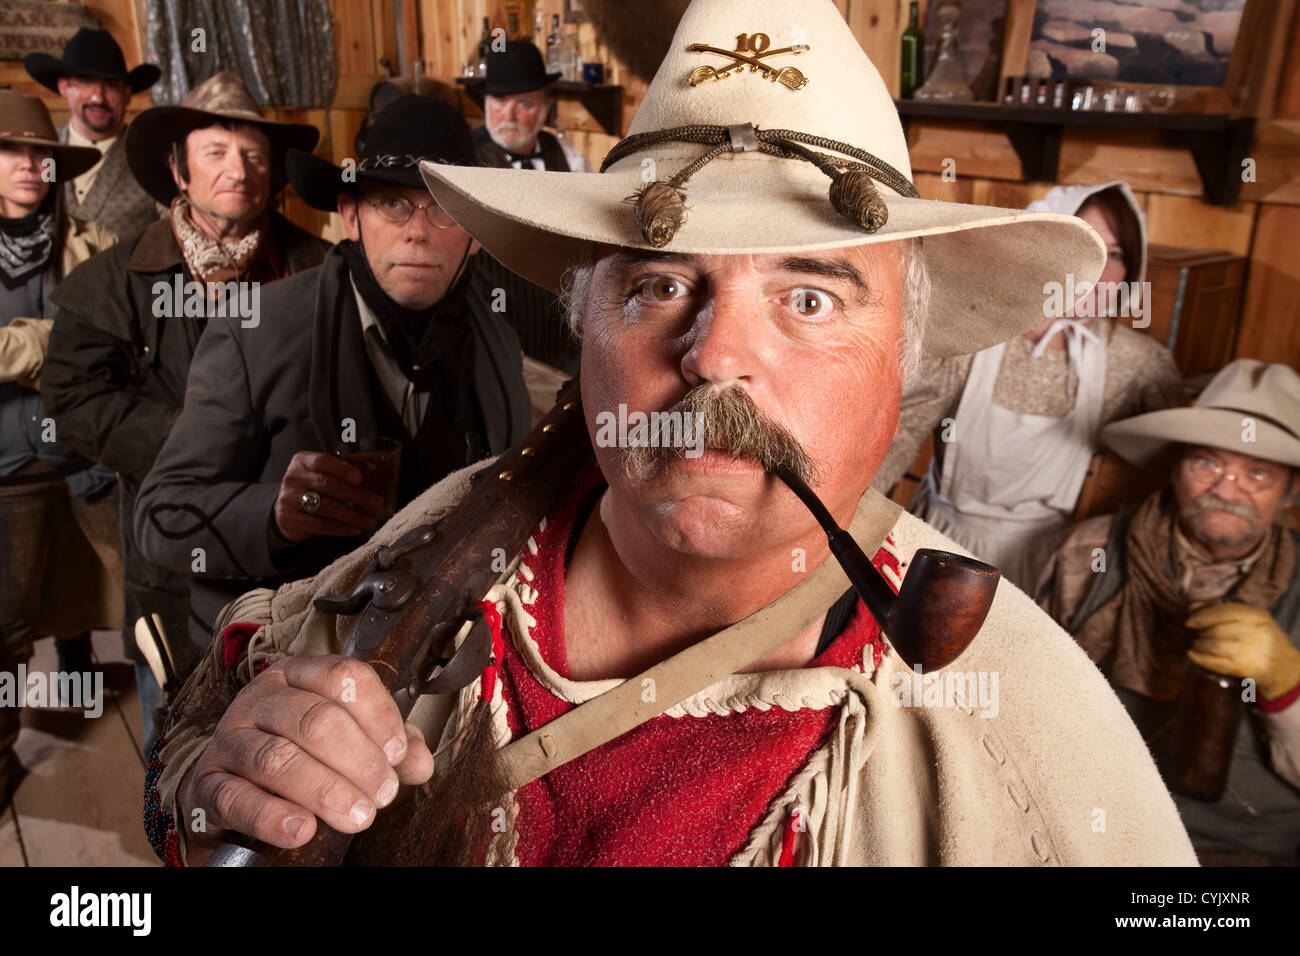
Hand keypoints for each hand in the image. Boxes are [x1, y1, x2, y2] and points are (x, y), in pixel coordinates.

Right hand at [176, 655, 434, 861]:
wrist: (232, 788)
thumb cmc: (300, 755)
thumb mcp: (348, 741)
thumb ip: (388, 747)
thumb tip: (421, 764)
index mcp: (300, 676)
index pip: (343, 677)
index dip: (378, 715)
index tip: (399, 752)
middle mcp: (262, 700)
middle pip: (315, 719)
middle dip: (358, 760)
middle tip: (384, 793)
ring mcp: (230, 740)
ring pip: (278, 758)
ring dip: (325, 790)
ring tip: (357, 816)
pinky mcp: (208, 785)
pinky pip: (237, 798)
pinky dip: (272, 816)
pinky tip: (302, 829)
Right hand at [273, 451, 385, 542]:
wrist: (286, 509)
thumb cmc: (311, 489)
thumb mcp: (321, 474)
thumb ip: (341, 475)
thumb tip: (376, 483)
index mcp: (303, 461)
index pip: (322, 461)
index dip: (342, 470)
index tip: (360, 479)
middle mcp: (293, 478)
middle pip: (328, 485)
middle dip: (357, 496)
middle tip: (376, 504)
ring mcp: (289, 499)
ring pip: (326, 507)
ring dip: (352, 515)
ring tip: (369, 520)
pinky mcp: (289, 518)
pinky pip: (319, 525)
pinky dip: (340, 528)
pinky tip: (354, 529)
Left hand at [1186, 603, 1299, 699]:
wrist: (1283, 666)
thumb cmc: (1261, 637)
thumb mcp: (1250, 618)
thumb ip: (1222, 610)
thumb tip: (1192, 607)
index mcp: (1258, 616)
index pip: (1225, 612)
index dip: (1203, 615)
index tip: (1189, 621)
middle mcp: (1256, 633)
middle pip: (1217, 630)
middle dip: (1201, 632)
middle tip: (1197, 634)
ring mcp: (1250, 652)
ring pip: (1213, 646)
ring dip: (1199, 645)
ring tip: (1197, 644)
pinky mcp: (1244, 668)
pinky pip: (1215, 663)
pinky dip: (1199, 658)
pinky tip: (1192, 655)